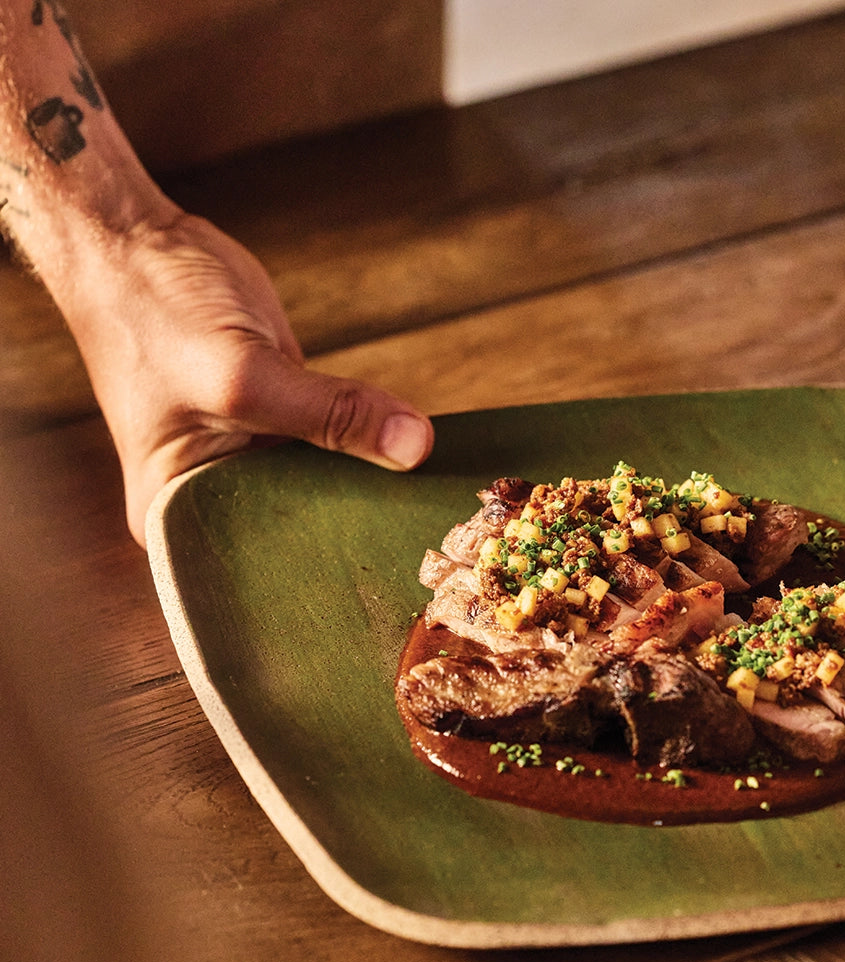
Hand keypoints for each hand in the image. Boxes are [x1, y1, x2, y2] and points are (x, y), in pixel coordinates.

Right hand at [62, 210, 433, 545]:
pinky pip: (333, 440)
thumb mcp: (243, 373)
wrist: (134, 241)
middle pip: (303, 523)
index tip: (400, 552)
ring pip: (326, 480)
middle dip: (360, 518)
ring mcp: (247, 457)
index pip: (266, 558)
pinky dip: (366, 438)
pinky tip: (408, 447)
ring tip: (429, 491)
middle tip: (430, 525)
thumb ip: (329, 414)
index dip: (332, 557)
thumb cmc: (152, 311)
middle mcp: (210, 497)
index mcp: (175, 512)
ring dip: (371, 476)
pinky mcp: (278, 420)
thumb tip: (413, 447)